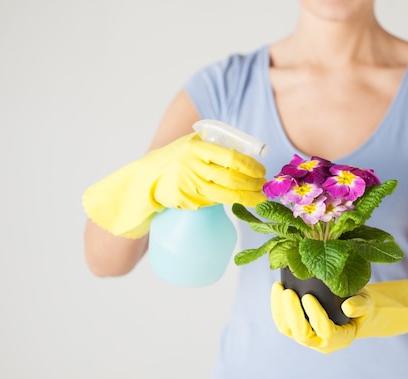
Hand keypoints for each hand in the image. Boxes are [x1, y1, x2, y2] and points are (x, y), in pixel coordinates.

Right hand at [83, 133, 266, 237]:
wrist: (143, 180)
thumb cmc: (173, 161)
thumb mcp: (190, 146)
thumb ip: (213, 147)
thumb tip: (247, 155)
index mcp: (196, 147)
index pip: (231, 157)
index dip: (251, 166)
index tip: (262, 171)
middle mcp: (192, 165)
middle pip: (232, 178)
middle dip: (253, 185)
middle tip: (264, 187)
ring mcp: (189, 184)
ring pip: (226, 195)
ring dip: (247, 197)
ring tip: (258, 197)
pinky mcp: (186, 200)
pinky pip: (213, 203)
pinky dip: (229, 202)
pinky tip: (240, 201)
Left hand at [270, 280, 407, 353]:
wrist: (353, 310)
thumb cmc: (361, 305)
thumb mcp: (367, 303)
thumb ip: (361, 305)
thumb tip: (347, 307)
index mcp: (340, 339)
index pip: (325, 331)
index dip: (315, 315)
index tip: (308, 296)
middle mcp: (321, 343)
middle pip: (302, 334)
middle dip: (292, 313)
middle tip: (288, 292)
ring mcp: (306, 337)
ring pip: (287, 329)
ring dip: (280, 310)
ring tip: (279, 287)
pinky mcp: (296, 329)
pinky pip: (283, 321)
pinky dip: (277, 306)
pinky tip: (278, 287)